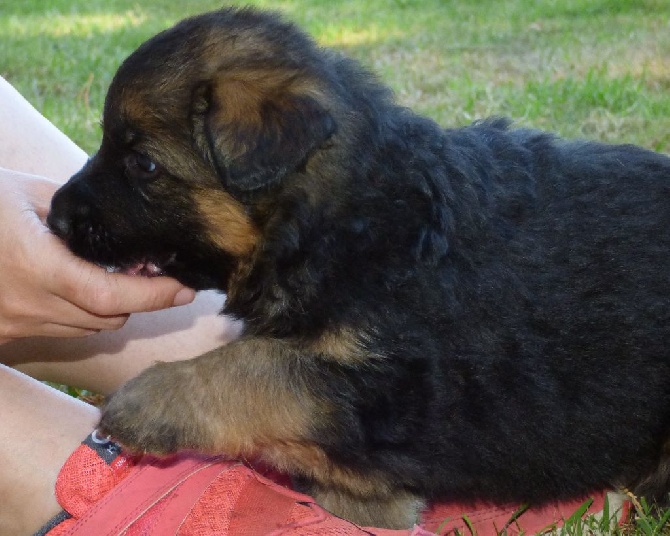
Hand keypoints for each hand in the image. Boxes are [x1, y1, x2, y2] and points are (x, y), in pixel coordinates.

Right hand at [0, 170, 194, 341]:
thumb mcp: (23, 193)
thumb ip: (74, 211)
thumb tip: (113, 221)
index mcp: (36, 268)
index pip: (114, 298)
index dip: (156, 296)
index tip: (185, 288)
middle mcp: (28, 306)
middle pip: (109, 318)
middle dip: (138, 299)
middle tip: (151, 272)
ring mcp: (14, 325)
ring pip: (86, 328)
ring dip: (110, 308)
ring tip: (114, 276)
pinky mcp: (5, 334)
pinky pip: (59, 330)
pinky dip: (80, 314)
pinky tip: (77, 287)